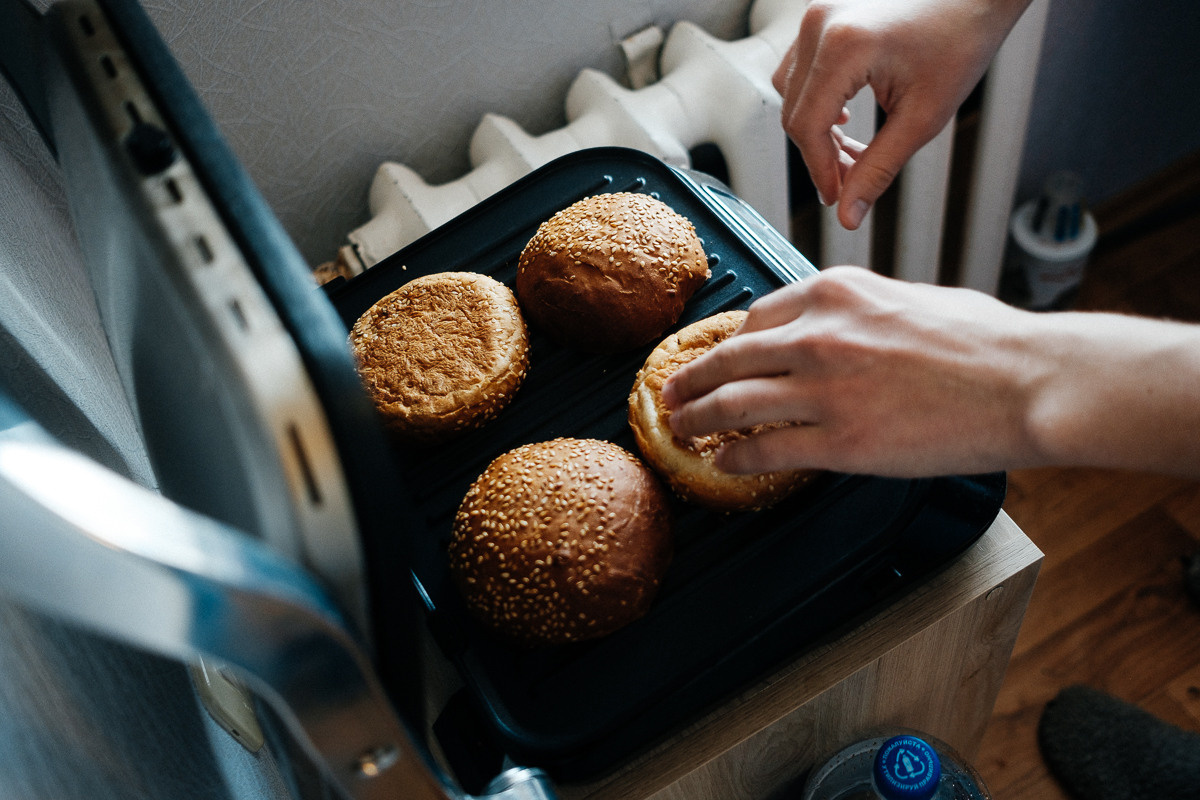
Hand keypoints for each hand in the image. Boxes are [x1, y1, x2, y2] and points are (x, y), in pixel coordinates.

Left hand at [661, 267, 1045, 476]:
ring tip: (681, 431)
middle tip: (670, 395)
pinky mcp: (839, 441)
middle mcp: (817, 334)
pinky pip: (764, 450)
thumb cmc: (984, 341)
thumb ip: (856, 312)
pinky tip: (723, 463)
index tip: (716, 360)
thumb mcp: (907, 298)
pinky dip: (734, 458)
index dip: (727, 345)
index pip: (755, 317)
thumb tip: (830, 331)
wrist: (1027, 382)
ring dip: (696, 420)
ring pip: (731, 404)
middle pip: (726, 359)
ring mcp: (823, 388)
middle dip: (689, 380)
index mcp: (834, 292)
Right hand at [773, 0, 1031, 229]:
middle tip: (849, 179)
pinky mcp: (823, 12)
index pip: (808, 127)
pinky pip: (801, 67)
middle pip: (794, 112)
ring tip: (851, 148)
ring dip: (815, 127)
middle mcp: (821, 24)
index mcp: (844, 47)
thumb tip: (848, 214)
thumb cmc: (961, 39)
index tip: (837, 197)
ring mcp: (818, 13)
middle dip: (820, 153)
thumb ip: (878, 169)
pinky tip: (844, 113)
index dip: (820, 171)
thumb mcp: (922, 117)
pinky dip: (816, 98)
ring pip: (791, 91)